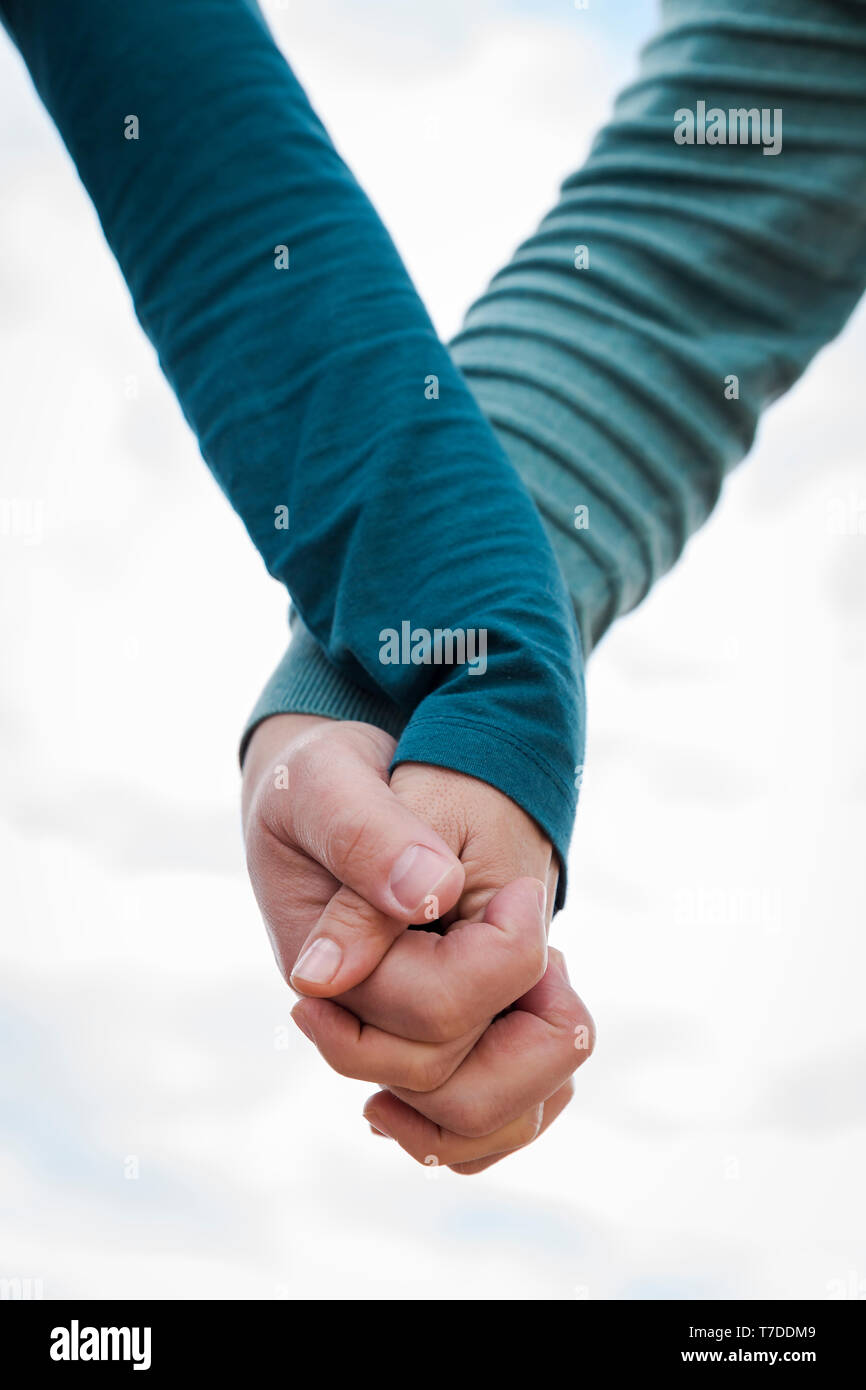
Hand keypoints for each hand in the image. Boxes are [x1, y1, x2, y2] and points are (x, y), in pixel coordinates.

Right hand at [242, 714, 594, 1171]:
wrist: (326, 796)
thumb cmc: (319, 784)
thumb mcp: (329, 780)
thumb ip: (367, 834)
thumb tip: (423, 893)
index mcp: (325, 973)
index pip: (434, 1010)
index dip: (505, 953)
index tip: (519, 888)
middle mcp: (355, 1028)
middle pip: (457, 1090)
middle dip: (528, 1014)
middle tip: (531, 927)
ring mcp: (388, 1044)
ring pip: (473, 1123)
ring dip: (538, 1061)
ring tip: (544, 977)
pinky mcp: (424, 1044)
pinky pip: (486, 1118)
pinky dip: (534, 1086)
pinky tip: (540, 1012)